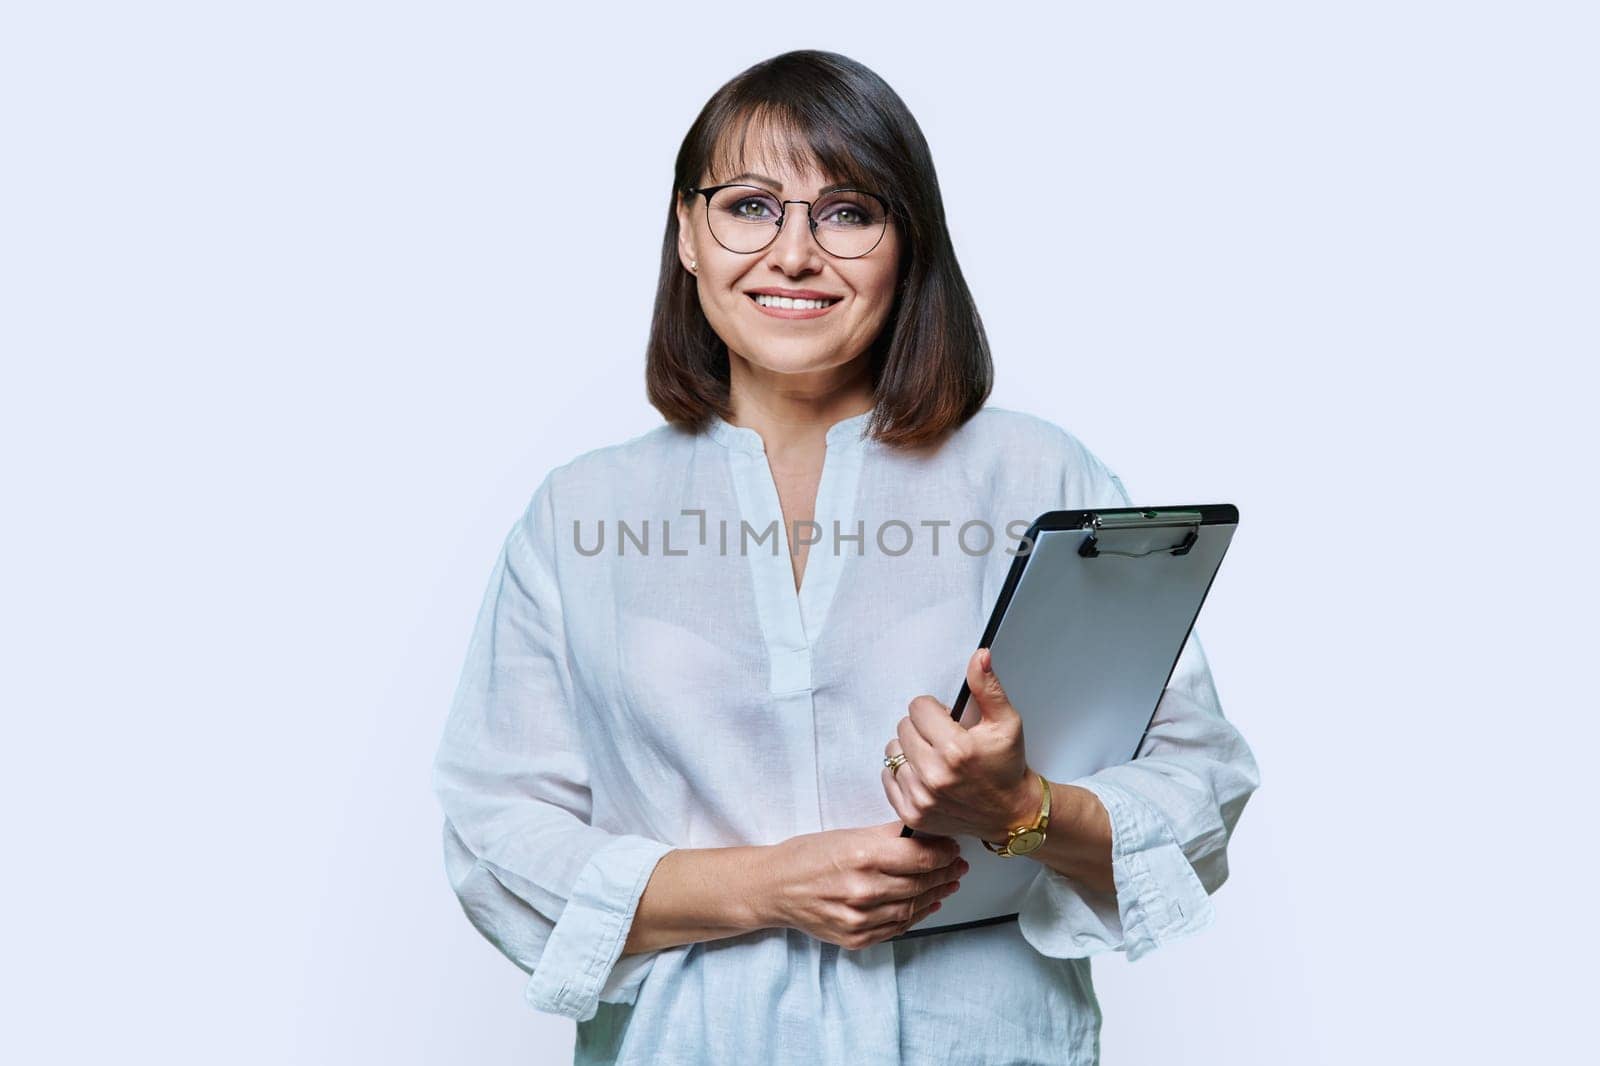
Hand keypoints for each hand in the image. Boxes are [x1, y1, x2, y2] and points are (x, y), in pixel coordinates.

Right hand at [769, 820, 967, 949]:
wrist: (774, 888)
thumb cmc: (808, 856)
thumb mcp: (847, 834)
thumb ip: (887, 835)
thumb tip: (923, 831)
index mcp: (862, 856)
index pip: (920, 857)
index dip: (944, 853)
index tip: (953, 847)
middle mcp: (863, 890)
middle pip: (920, 883)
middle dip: (945, 873)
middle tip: (958, 865)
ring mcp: (859, 919)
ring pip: (912, 908)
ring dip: (935, 895)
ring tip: (948, 883)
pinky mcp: (856, 938)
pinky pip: (896, 928)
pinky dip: (916, 915)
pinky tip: (927, 904)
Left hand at [882, 647, 1036, 840]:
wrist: (1011, 813)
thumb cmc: (1007, 767)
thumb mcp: (1006, 722)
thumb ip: (987, 687)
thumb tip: (979, 656)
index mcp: (956, 749)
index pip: (918, 708)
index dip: (934, 710)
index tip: (949, 721)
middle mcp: (934, 775)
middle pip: (903, 727)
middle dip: (922, 728)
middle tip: (943, 739)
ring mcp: (921, 797)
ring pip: (893, 750)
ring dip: (910, 749)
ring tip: (933, 756)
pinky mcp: (912, 813)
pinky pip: (887, 776)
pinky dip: (901, 772)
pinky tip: (924, 774)